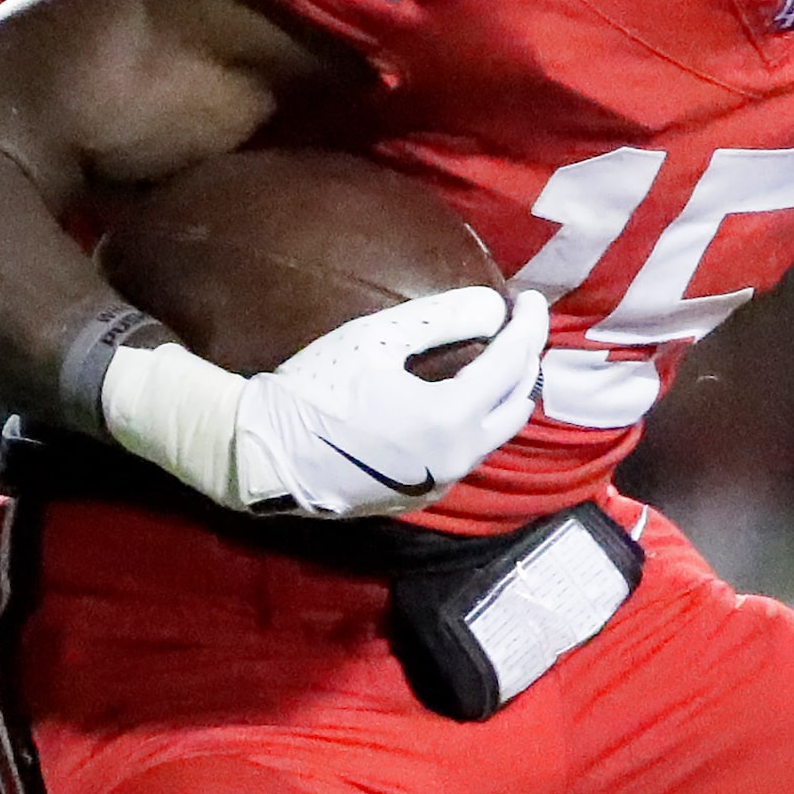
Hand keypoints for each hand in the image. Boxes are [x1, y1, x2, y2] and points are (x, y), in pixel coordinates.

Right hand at [100, 287, 548, 515]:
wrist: (264, 455)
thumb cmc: (316, 390)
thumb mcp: (377, 339)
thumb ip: (442, 319)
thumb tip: (494, 307)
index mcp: (452, 419)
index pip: (513, 363)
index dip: (528, 325)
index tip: (529, 297)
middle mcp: (457, 458)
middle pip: (517, 404)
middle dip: (525, 361)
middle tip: (518, 326)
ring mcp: (439, 483)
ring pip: (495, 434)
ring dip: (505, 394)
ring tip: (497, 357)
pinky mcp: (419, 497)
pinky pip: (466, 453)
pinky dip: (477, 420)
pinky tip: (462, 397)